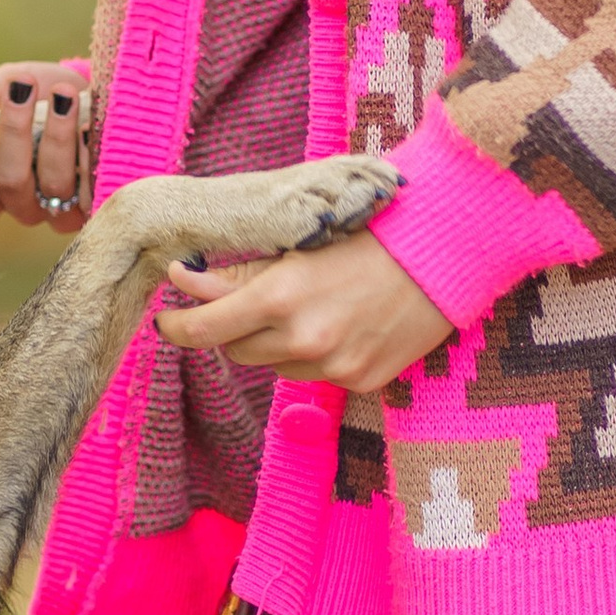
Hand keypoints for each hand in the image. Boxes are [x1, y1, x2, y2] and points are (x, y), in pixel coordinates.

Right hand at [0, 59, 91, 234]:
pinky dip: (90, 152)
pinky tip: (91, 124)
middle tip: (21, 89)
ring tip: (64, 94)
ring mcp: (65, 210)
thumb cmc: (39, 95)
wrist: (94, 94)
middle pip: (12, 186)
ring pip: (55, 186)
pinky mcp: (101, 201)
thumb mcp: (3, 87)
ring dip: (58, 137)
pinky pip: (94, 188)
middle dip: (15, 134)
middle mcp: (26, 206)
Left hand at [153, 230, 453, 393]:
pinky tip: (344, 322)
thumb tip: (181, 280)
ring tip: (312, 305)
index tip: (167, 320)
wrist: (448, 252)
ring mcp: (335, 366)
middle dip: (232, 327)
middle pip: (235, 350)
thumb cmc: (370, 233)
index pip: (204, 328)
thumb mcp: (297, 242)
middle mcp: (304, 339)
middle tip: (250, 300)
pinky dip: (317, 354)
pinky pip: (317, 376)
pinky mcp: (363, 381)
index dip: (177, 326)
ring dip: (276, 342)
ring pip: (275, 366)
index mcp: (281, 295)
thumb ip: (237, 270)